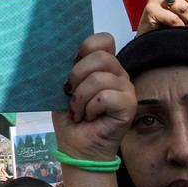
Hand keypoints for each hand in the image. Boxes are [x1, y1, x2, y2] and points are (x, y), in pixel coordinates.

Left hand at [54, 34, 135, 161]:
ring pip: (100, 78)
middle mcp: (118, 74)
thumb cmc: (70, 116)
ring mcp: (126, 89)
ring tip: (78, 111)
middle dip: (77, 76)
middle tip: (70, 94)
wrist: (76, 146)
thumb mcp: (63, 87)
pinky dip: (90, 108)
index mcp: (103, 66)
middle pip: (101, 57)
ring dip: (80, 98)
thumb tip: (58, 51)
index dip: (85, 49)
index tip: (70, 66)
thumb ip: (67, 67)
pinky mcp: (129, 105)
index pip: (103, 40)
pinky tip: (89, 117)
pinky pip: (106, 96)